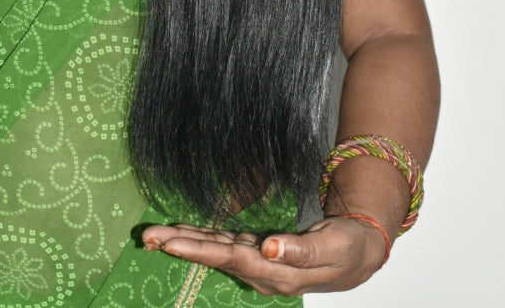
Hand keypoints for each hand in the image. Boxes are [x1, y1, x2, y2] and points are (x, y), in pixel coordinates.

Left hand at [141, 215, 389, 297]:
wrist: (358, 254)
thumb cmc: (348, 247)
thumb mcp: (332, 247)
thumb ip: (301, 249)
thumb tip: (271, 247)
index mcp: (276, 271)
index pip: (230, 257)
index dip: (199, 249)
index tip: (171, 244)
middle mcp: (260, 269)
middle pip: (214, 255)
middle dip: (180, 246)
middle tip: (146, 237)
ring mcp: (257, 261)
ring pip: (215, 250)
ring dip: (185, 242)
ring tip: (153, 236)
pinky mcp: (258, 251)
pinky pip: (223, 244)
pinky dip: (202, 238)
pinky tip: (183, 233)